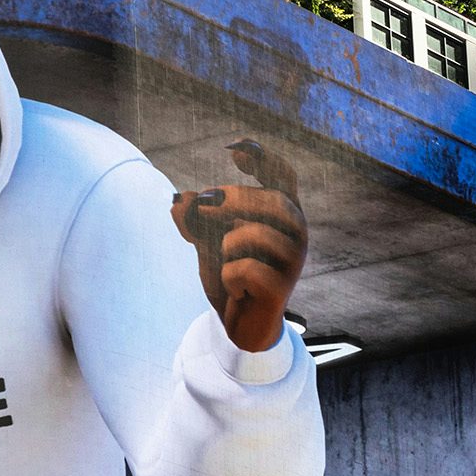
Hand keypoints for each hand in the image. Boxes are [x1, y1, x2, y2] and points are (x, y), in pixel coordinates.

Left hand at [170, 138, 308, 352]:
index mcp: (282, 215)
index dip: (264, 159)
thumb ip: (195, 219)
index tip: (233, 149)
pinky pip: (244, 269)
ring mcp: (293, 261)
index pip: (283, 176)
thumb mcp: (207, 243)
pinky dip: (229, 277)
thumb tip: (178, 201)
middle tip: (201, 208)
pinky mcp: (282, 288)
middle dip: (232, 200)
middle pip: (271, 200)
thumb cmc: (232, 278)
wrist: (241, 326)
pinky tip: (236, 290)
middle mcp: (296, 233)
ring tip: (227, 263)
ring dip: (227, 245)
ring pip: (254, 234)